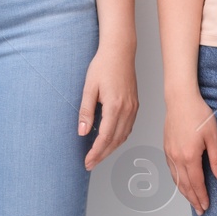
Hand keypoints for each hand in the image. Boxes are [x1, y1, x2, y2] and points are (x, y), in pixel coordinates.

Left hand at [79, 41, 139, 169]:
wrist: (120, 52)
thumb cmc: (103, 66)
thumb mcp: (89, 88)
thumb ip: (86, 112)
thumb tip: (81, 132)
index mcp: (115, 106)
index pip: (104, 137)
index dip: (95, 152)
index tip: (87, 161)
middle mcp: (127, 110)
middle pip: (115, 141)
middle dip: (102, 155)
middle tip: (90, 164)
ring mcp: (133, 108)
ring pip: (123, 136)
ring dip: (110, 149)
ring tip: (98, 156)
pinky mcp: (134, 106)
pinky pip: (128, 128)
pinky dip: (119, 138)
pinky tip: (110, 141)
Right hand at [163, 91, 216, 214]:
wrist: (180, 99)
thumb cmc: (198, 114)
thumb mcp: (213, 137)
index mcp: (189, 156)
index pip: (197, 183)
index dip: (202, 197)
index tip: (206, 206)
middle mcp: (177, 157)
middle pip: (185, 185)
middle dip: (193, 200)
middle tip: (200, 210)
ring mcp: (169, 153)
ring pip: (176, 180)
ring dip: (184, 193)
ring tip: (192, 201)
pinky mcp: (167, 148)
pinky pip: (172, 170)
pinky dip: (177, 181)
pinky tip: (182, 184)